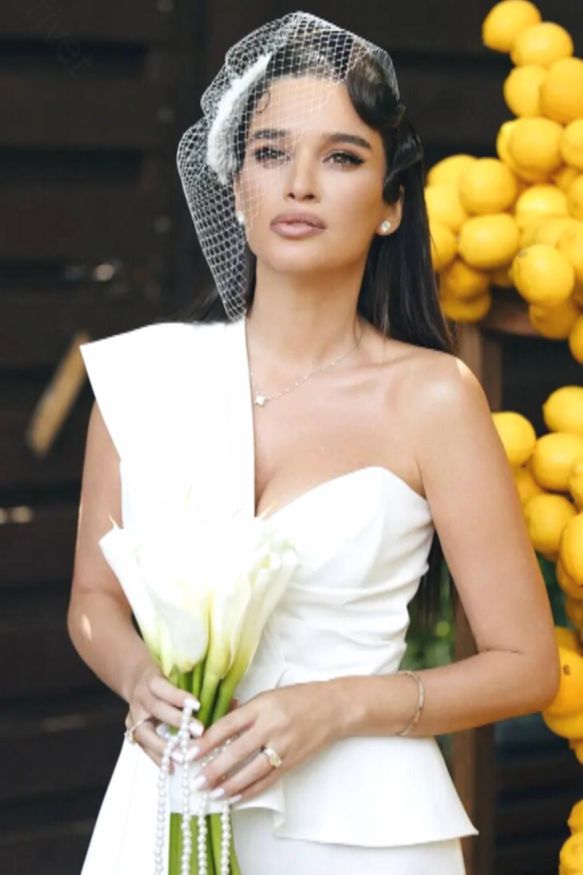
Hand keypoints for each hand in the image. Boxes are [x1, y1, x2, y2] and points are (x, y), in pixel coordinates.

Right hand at [125, 664, 204, 769]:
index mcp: (151, 679)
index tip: (198, 705)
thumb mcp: (179, 676)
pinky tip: (171, 768)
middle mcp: (140, 697)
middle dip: (177, 722)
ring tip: (183, 757)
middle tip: (198, 731)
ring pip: (145, 733)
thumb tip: (234, 702)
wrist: (138, 681)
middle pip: (157, 709)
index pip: (164, 687)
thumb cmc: (167, 679)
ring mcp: (133, 716)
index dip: (179, 696)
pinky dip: (157, 758)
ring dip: (165, 747)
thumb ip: (201, 687)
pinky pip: (143, 747)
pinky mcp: (131, 731)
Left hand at [189, 682, 337, 802]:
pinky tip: (236, 798)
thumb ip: (243, 711)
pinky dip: (251, 791)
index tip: (188, 753)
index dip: (206, 741)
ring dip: (230, 785)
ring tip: (213, 794)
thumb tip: (215, 723)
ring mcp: (283, 746)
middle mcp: (271, 726)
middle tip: (196, 782)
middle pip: (237, 751)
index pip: (228, 725)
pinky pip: (268, 780)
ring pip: (252, 771)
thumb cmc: (298, 698)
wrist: (333, 708)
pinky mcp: (293, 761)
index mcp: (262, 706)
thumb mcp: (268, 695)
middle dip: (214, 769)